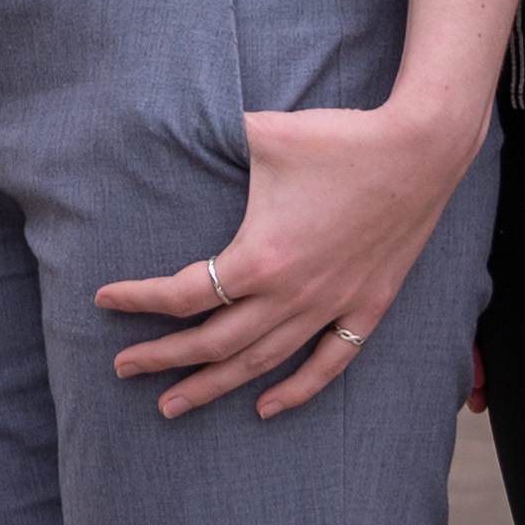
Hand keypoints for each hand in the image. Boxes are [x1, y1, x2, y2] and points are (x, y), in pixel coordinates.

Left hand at [95, 84, 484, 422]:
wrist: (420, 149)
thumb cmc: (339, 137)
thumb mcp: (262, 132)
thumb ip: (211, 135)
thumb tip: (166, 116)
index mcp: (260, 258)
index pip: (185, 295)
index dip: (139, 301)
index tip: (104, 301)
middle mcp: (292, 294)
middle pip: (213, 343)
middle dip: (162, 359)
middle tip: (123, 370)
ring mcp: (332, 305)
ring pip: (262, 362)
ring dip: (214, 386)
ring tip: (173, 403)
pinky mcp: (367, 306)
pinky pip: (329, 362)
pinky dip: (297, 390)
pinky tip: (266, 408)